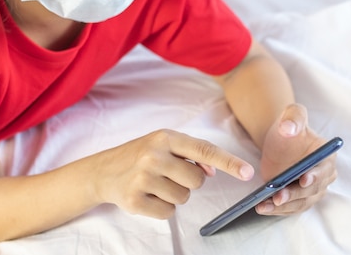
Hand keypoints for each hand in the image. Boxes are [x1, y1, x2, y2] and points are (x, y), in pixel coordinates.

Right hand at [93, 129, 253, 218]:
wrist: (102, 171)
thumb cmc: (141, 155)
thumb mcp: (164, 144)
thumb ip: (191, 154)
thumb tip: (212, 170)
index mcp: (165, 137)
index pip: (204, 149)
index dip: (229, 162)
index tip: (248, 172)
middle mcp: (154, 155)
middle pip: (197, 180)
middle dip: (189, 181)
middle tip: (169, 174)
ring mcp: (143, 178)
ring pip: (183, 198)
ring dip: (175, 195)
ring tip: (156, 183)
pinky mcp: (134, 201)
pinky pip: (168, 212)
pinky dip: (163, 207)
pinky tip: (148, 195)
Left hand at [256, 104, 337, 215]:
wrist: (280, 139)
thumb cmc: (289, 125)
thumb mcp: (292, 114)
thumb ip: (293, 117)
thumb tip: (289, 128)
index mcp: (327, 156)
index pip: (324, 169)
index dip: (315, 175)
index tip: (303, 179)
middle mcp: (324, 176)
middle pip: (312, 190)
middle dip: (295, 194)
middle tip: (278, 196)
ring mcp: (312, 190)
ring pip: (301, 202)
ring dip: (284, 206)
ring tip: (265, 205)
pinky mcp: (299, 198)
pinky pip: (290, 208)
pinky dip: (277, 210)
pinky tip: (262, 207)